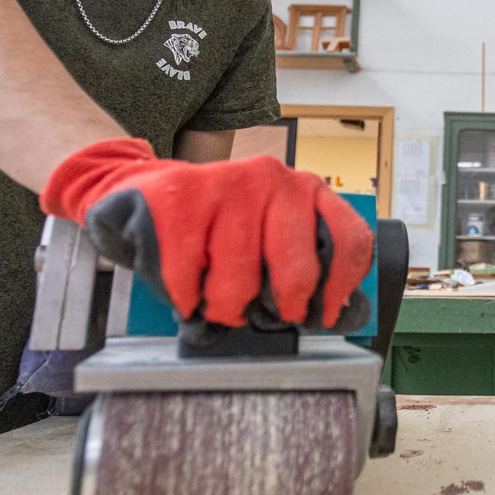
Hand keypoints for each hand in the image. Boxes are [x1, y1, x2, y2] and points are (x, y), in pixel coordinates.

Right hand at [41, 139, 373, 329]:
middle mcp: (274, 178)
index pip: (348, 240)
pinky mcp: (181, 196)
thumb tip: (341, 314)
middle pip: (297, 272)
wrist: (146, 194)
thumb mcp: (270, 237)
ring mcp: (227, 182)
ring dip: (223, 306)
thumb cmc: (218, 229)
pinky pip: (189, 276)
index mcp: (307, 190)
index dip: (340, 289)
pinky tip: (185, 286)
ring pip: (239, 282)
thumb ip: (308, 267)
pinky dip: (185, 297)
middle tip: (259, 314)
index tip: (322, 316)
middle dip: (278, 308)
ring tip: (214, 296)